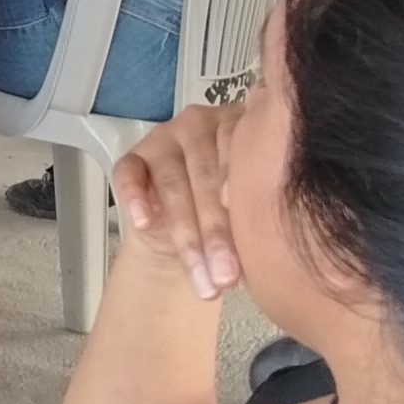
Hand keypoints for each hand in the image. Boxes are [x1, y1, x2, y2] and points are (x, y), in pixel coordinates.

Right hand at [110, 101, 247, 297]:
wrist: (192, 240)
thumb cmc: (234, 220)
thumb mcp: (252, 215)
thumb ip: (261, 213)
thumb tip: (273, 239)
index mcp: (244, 128)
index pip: (243, 149)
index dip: (244, 186)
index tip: (250, 225)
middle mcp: (203, 126)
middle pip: (207, 174)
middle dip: (216, 231)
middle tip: (227, 275)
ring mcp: (165, 138)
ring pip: (172, 182)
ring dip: (186, 235)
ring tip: (201, 277)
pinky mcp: (133, 157)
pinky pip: (129, 173)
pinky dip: (135, 197)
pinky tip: (143, 223)